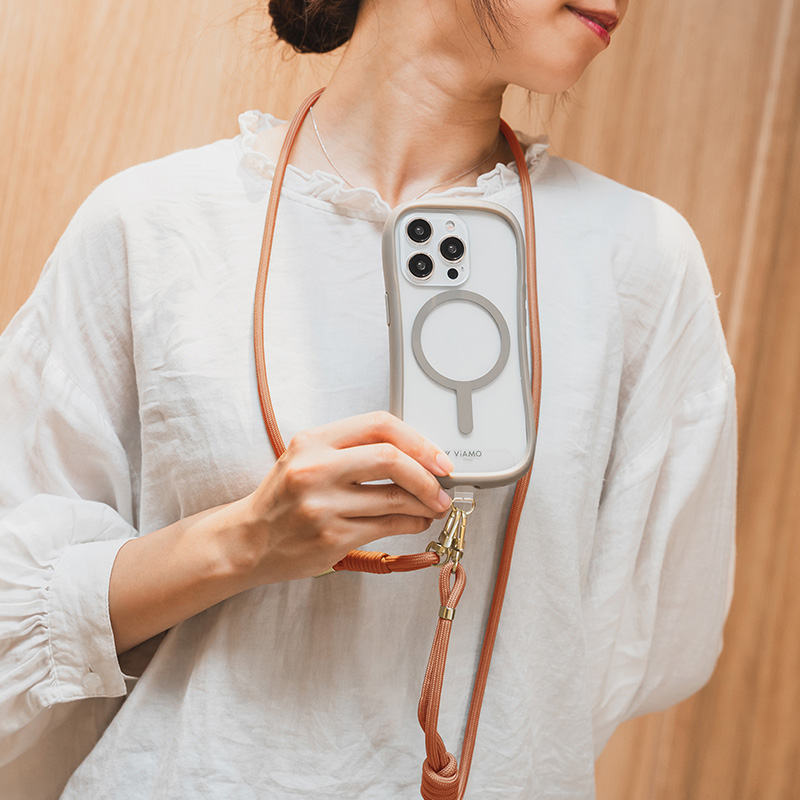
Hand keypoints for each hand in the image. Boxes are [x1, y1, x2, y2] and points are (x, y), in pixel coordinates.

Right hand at [226, 411, 454, 585]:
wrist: (247, 540)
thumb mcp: (307, 458)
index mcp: (313, 442)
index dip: (418, 440)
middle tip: (443, 486)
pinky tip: (416, 521)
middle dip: (427, 475)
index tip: (437, 457)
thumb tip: (416, 454)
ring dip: (425, 503)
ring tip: (433, 505)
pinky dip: (412, 523)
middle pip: (391, 459)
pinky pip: (387, 527)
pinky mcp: (331, 538)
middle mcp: (315, 470)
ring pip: (394, 498)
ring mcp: (322, 506)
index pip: (378, 425)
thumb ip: (353, 450)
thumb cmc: (283, 498)